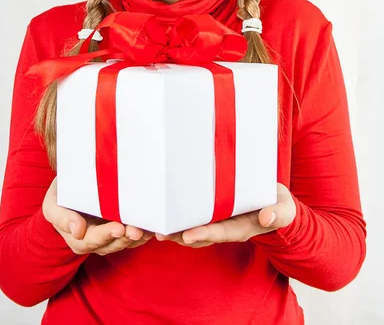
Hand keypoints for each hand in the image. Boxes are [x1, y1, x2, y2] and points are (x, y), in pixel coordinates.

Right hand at [42, 176, 153, 254]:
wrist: (70, 189)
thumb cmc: (60, 195)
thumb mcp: (53, 205)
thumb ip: (62, 218)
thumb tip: (77, 231)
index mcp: (77, 237)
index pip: (92, 239)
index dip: (106, 235)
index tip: (118, 228)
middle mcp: (94, 241)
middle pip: (112, 243)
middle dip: (125, 237)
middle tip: (137, 230)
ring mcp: (109, 237)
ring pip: (125, 241)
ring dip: (137, 237)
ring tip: (147, 230)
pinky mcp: (121, 229)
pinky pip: (132, 236)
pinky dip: (143, 233)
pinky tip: (152, 227)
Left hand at [154, 183, 295, 246]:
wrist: (276, 204)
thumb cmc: (279, 206)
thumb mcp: (283, 209)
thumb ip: (277, 214)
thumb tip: (265, 218)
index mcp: (242, 227)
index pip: (221, 232)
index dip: (204, 234)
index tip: (187, 235)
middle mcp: (227, 227)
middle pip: (201, 235)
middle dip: (181, 235)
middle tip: (161, 233)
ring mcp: (220, 221)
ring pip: (194, 228)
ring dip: (175, 230)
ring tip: (156, 228)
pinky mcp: (214, 211)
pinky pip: (194, 216)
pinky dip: (179, 217)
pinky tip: (163, 214)